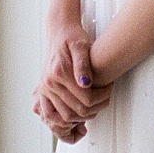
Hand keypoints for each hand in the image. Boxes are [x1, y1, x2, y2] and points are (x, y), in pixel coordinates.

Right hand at [34, 22, 113, 142]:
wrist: (59, 32)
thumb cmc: (73, 37)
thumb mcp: (82, 46)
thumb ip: (84, 65)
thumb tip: (86, 83)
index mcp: (59, 73)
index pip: (85, 99)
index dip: (102, 98)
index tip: (110, 89)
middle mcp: (49, 84)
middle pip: (76, 110)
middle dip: (95, 109)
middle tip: (106, 99)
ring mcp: (44, 89)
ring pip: (63, 117)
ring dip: (81, 118)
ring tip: (95, 108)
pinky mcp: (43, 92)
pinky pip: (50, 114)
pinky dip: (64, 120)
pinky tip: (78, 116)